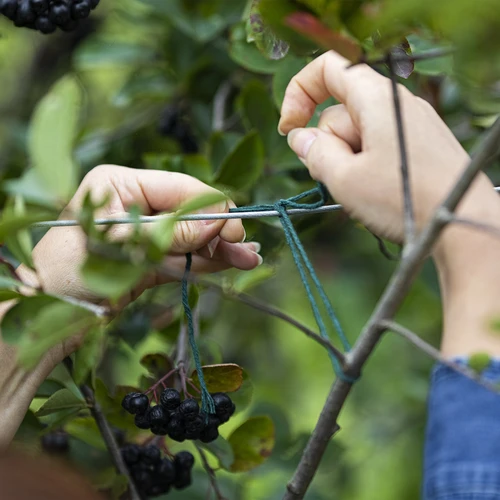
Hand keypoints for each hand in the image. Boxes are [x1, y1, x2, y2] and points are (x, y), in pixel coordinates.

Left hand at [18, 165, 261, 303]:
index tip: (233, 230)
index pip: (180, 188)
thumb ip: (172, 234)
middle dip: (219, 231)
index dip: (212, 208)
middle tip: (244, 248)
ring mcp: (144, 232)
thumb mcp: (123, 246)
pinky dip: (206, 261)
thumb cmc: (70, 271)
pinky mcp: (149, 259)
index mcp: (121, 183)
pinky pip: (184, 256)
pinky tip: (232, 263)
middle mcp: (136, 203)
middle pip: (191, 212)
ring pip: (192, 236)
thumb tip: (218, 225)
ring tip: (249, 259)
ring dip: (220, 249)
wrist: (48, 314)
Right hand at [280, 50, 499, 357]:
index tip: (289, 129)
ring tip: (361, 190)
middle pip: (339, 111)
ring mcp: (409, 124)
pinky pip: (377, 146)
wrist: (459, 221)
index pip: (328, 69)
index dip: (299, 93)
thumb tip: (299, 138)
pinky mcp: (417, 144)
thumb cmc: (404, 198)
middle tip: (335, 178)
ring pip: (357, 133)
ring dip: (346, 160)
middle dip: (326, 143)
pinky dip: (364, 165)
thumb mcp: (345, 178)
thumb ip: (315, 152)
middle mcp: (395, 103)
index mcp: (376, 98)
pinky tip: (375, 191)